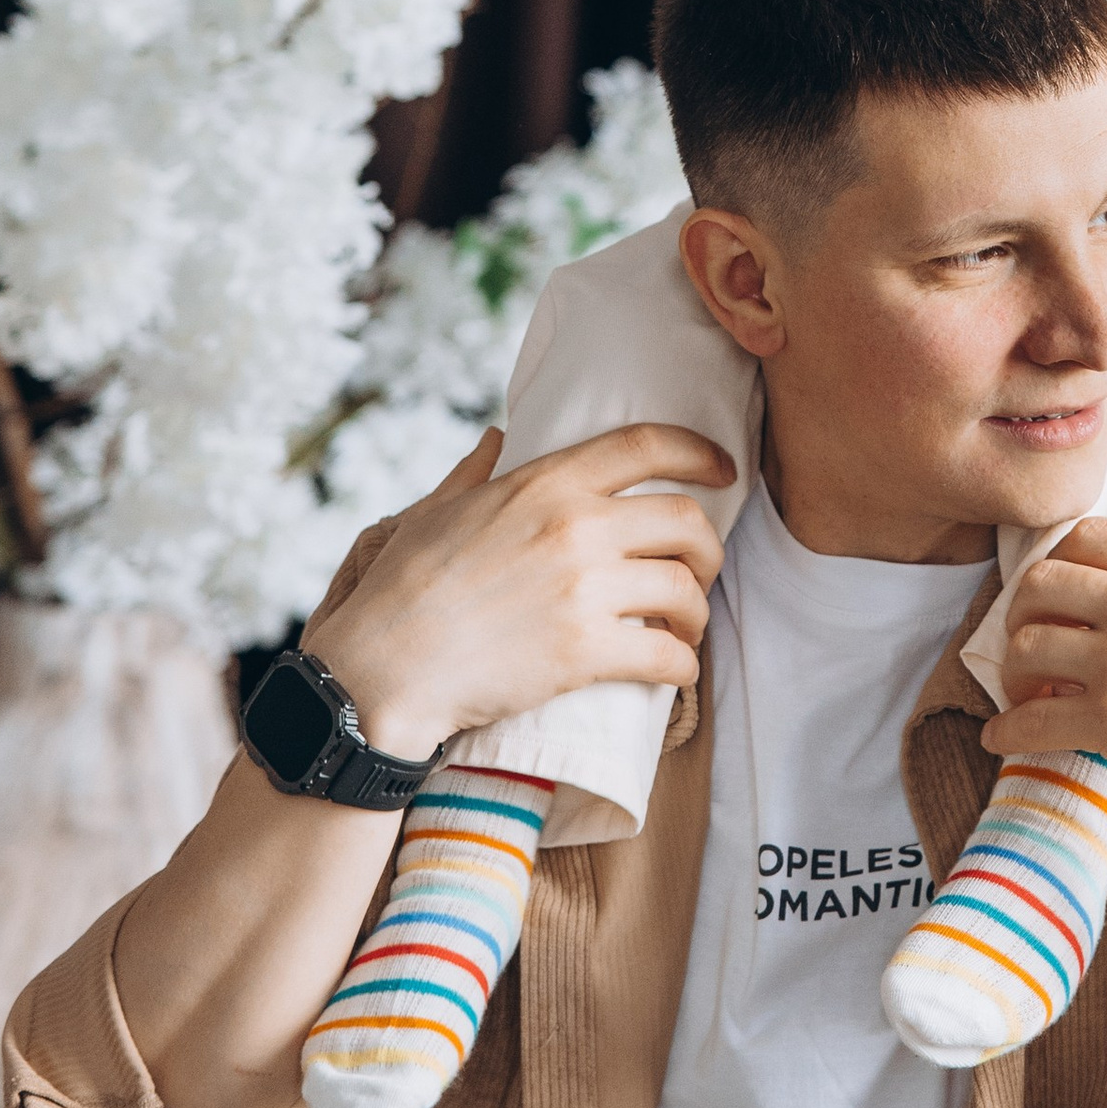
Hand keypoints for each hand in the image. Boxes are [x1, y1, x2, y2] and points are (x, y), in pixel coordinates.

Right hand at [303, 422, 731, 753]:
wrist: (382, 670)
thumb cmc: (400, 590)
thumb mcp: (433, 512)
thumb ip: (475, 471)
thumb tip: (497, 437)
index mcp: (543, 484)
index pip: (646, 445)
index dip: (699, 453)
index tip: (724, 470)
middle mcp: (575, 526)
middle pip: (686, 520)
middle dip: (708, 549)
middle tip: (699, 572)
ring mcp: (584, 589)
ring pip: (686, 588)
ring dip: (698, 611)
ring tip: (684, 627)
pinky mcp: (585, 652)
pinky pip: (669, 654)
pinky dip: (685, 665)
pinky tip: (677, 670)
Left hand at [982, 514, 1106, 845]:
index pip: (1086, 536)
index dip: (1061, 563)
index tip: (1060, 595)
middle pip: (1040, 582)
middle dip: (1022, 612)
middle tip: (1031, 644)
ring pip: (1026, 645)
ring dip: (1014, 673)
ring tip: (1025, 695)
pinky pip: (1030, 720)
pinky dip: (1006, 731)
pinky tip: (1003, 738)